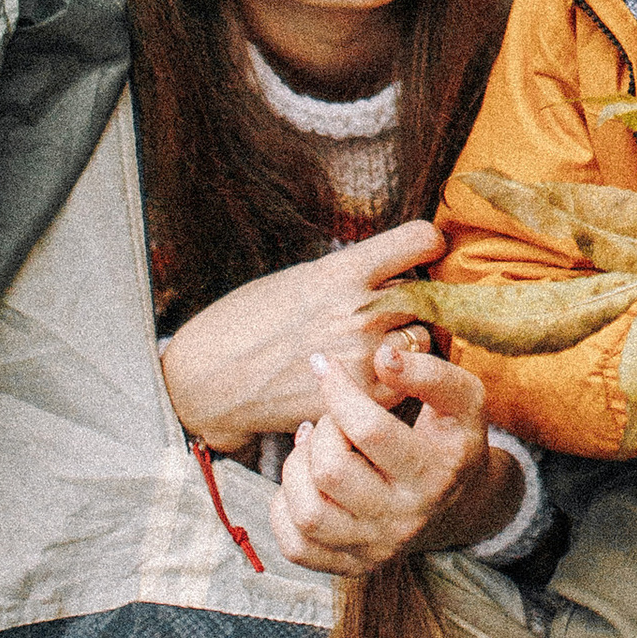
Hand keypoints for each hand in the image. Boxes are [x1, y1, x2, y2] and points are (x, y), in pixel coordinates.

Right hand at [160, 220, 440, 449]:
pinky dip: (396, 378)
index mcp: (343, 270)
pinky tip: (369, 375)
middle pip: (428, 292)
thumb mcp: (300, 278)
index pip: (421, 240)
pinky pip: (407, 381)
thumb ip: (352, 274)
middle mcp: (360, 310)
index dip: (426, 246)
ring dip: (409, 341)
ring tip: (376, 345)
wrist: (208, 382)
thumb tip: (399, 267)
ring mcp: (364, 356)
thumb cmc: (248, 322)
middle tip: (396, 308)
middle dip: (418, 298)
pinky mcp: (361, 397)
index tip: (420, 255)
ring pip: (423, 338)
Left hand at [269, 349, 521, 574]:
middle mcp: (407, 518)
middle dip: (322, 430)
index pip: (370, 431)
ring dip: (298, 467)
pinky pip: (295, 545)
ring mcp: (376, 547)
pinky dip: (286, 507)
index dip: (339, 391)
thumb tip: (382, 357)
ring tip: (313, 447)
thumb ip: (429, 371)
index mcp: (437, 473)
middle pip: (331, 471)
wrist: (457, 501)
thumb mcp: (462, 401)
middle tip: (334, 418)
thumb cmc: (449, 439)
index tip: (326, 365)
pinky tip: (306, 481)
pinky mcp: (350, 565)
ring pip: (308, 512)